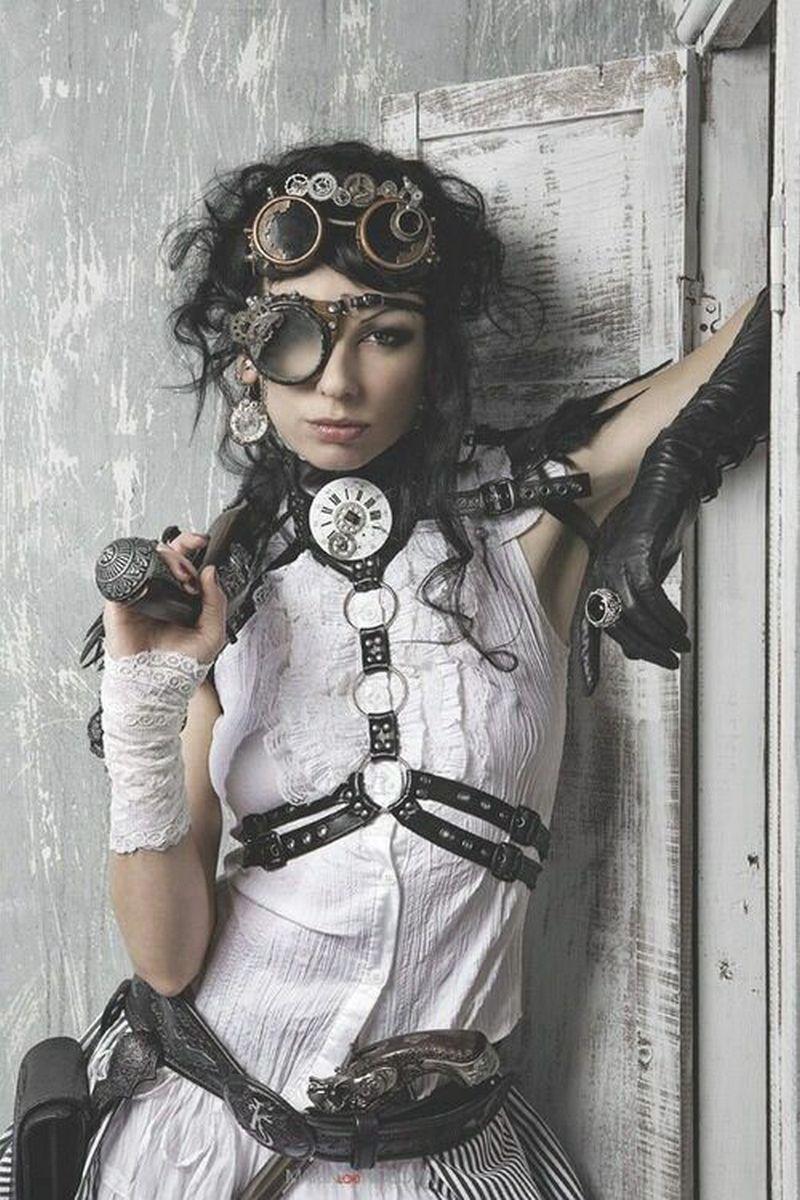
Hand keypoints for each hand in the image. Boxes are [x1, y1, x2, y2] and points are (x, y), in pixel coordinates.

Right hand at [102, 531, 227, 664]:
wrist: (158, 685)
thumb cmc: (180, 664)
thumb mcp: (212, 632)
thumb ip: (216, 601)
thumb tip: (211, 571)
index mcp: (180, 595)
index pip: (184, 560)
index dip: (191, 545)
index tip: (203, 541)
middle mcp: (159, 591)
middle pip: (164, 553)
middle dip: (181, 553)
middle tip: (189, 572)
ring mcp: (139, 594)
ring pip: (146, 559)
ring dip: (165, 560)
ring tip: (179, 577)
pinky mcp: (120, 603)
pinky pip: (123, 578)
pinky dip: (137, 574)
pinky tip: (152, 584)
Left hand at [578, 492, 692, 695]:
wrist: (665, 489)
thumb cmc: (654, 532)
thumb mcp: (644, 576)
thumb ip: (636, 608)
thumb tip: (634, 650)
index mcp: (598, 581)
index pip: (585, 626)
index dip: (585, 658)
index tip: (588, 688)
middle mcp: (600, 573)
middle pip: (613, 625)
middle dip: (643, 649)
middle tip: (668, 662)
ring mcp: (616, 562)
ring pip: (631, 612)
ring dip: (659, 635)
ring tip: (680, 645)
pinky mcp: (636, 552)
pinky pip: (648, 593)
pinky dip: (665, 614)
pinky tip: (679, 623)